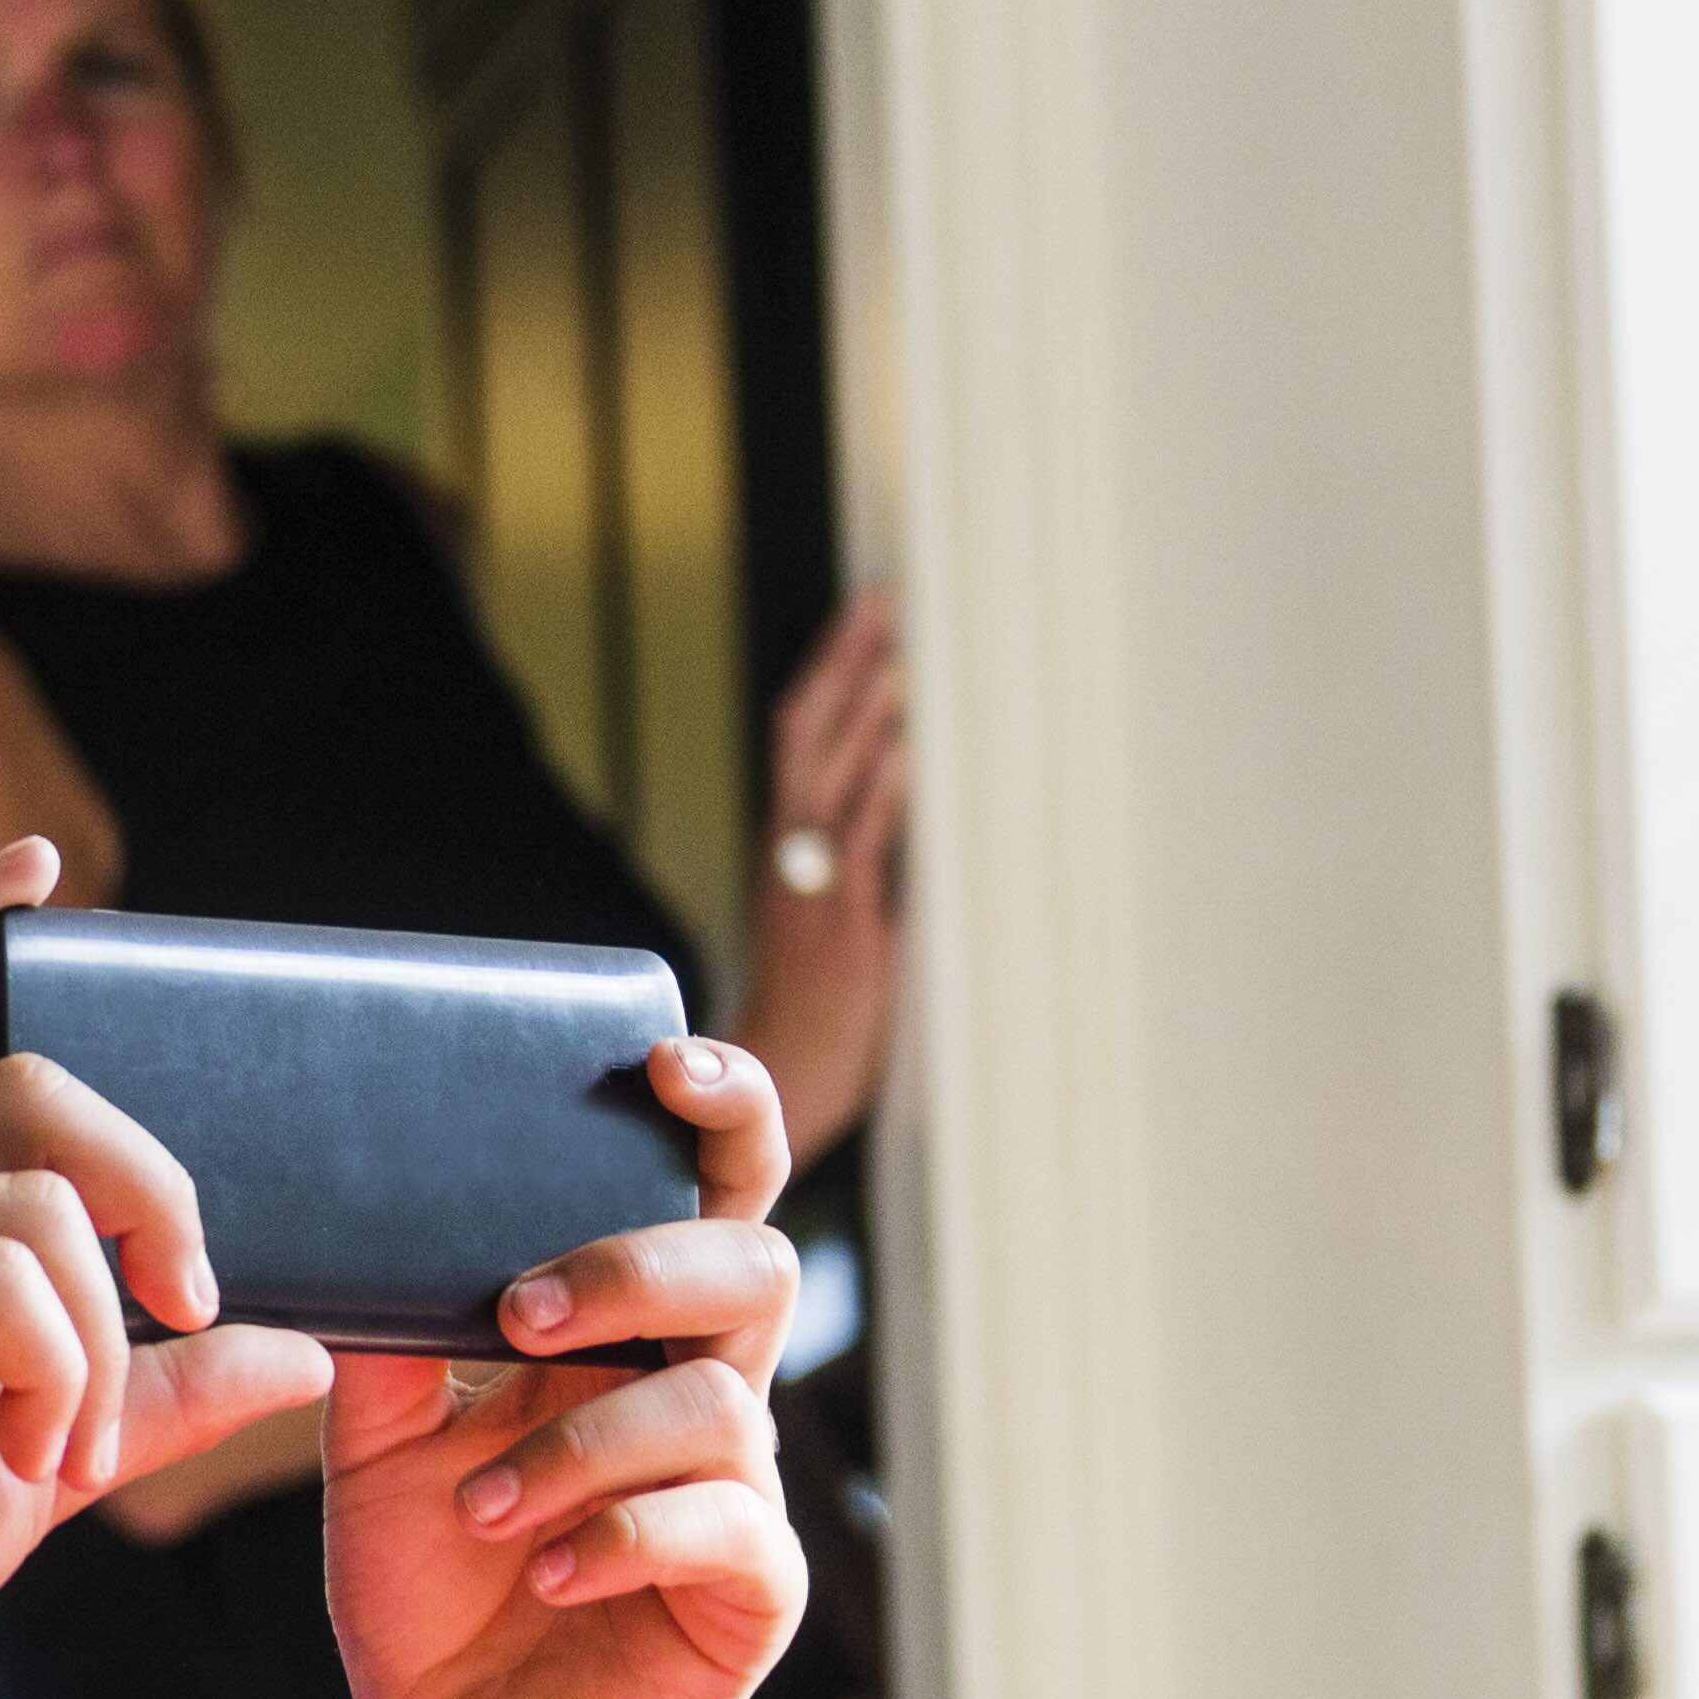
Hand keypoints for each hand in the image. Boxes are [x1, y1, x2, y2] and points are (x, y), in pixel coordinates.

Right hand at [0, 842, 329, 1698]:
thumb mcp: (60, 1455)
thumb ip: (165, 1390)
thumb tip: (302, 1345)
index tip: (36, 860)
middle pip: (31, 1083)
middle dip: (152, 1187)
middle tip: (186, 1307)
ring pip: (41, 1192)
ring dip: (103, 1341)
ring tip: (70, 1450)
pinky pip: (3, 1270)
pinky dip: (58, 1368)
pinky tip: (33, 1452)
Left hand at [326, 1035, 810, 1698]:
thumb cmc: (428, 1589)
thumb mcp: (378, 1451)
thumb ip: (385, 1347)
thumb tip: (349, 1233)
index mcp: (629, 1337)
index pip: (708, 1192)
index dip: (718, 1114)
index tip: (657, 1064)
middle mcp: (702, 1395)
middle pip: (750, 1265)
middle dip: (640, 1268)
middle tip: (518, 1317)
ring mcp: (740, 1495)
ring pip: (722, 1403)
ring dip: (588, 1442)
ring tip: (484, 1507)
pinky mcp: (750, 1596)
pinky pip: (724, 1528)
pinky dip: (625, 1533)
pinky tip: (548, 1568)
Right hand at [739, 594, 907, 1163]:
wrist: (778, 1095)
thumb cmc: (816, 1018)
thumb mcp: (836, 927)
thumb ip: (863, 869)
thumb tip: (921, 806)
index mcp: (786, 852)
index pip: (799, 739)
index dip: (829, 671)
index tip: (869, 611)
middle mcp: (790, 860)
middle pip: (806, 738)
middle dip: (846, 666)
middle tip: (886, 603)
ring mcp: (813, 892)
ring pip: (832, 782)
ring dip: (871, 718)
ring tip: (906, 658)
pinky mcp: (841, 929)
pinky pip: (860, 847)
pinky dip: (883, 794)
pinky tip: (911, 752)